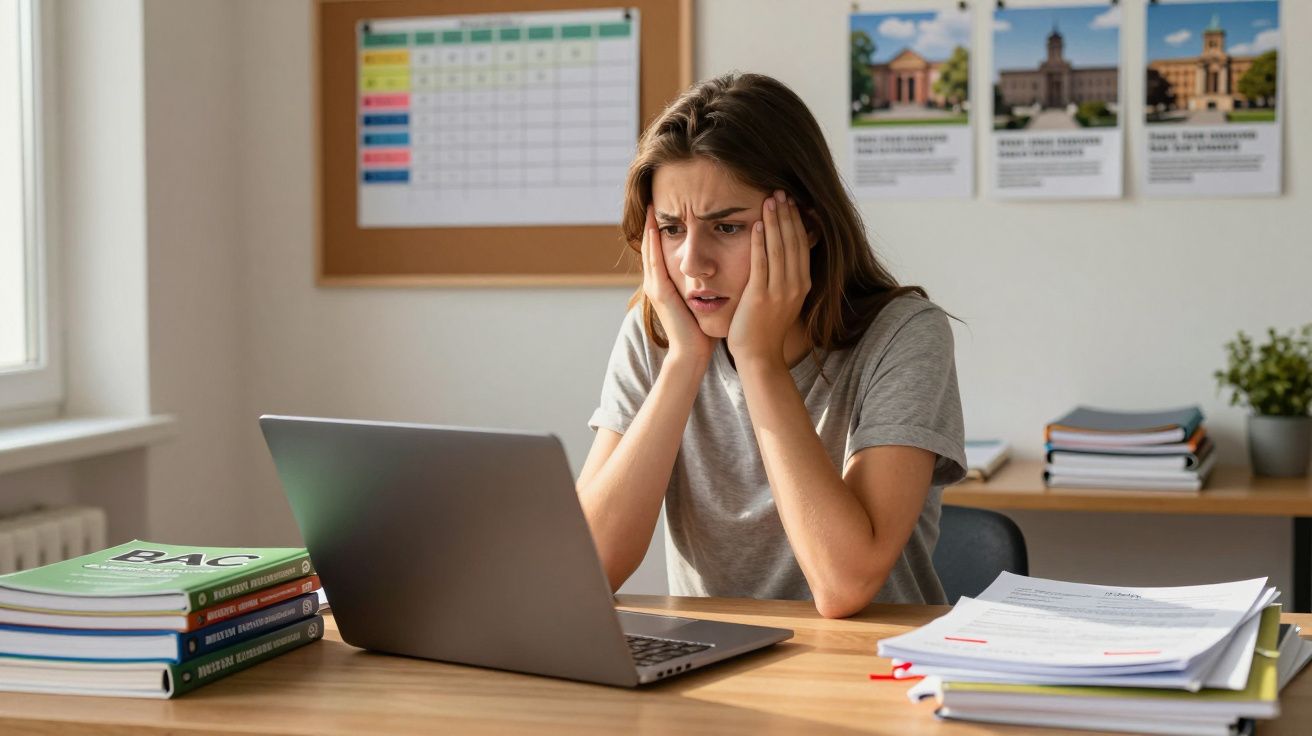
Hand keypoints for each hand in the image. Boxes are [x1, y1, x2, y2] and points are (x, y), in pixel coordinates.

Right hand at [640, 203, 716, 363]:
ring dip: (650, 227)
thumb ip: (708, 281)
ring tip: (651, 205)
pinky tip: (656, 228)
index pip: (664, 248)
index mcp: (668, 282)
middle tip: (652, 195)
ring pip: (650, 250)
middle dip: (652, 221)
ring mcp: (656, 287)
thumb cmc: (703, 329)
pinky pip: (654, 263)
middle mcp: (658, 282)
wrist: (694, 353)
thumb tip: (723, 266)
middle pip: (652, 244)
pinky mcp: (659, 293)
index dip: (664, 227)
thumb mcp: (704, 298)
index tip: (670, 204)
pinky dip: (653, 244)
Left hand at [727, 191, 811, 368]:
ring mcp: (779, 291)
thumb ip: (785, 276)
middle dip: (787, 214)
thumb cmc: (766, 328)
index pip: (802, 244)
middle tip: (780, 191)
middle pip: (793, 241)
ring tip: (770, 200)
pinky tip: (756, 225)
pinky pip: (761, 263)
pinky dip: (759, 242)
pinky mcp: (760, 296)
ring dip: (774, 221)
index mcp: (803, 284)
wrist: (759, 357)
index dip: (797, 221)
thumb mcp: (783, 299)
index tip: (791, 201)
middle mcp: (795, 285)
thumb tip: (783, 254)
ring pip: (779, 248)